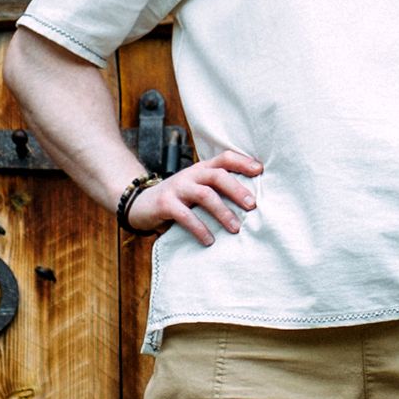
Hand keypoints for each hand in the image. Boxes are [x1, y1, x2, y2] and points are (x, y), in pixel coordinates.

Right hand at [130, 149, 262, 245]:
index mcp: (201, 169)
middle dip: (237, 190)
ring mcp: (177, 188)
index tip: (260, 170)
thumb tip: (251, 204)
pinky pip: (185, 215)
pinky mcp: (165, 204)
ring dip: (223, 212)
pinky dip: (200, 228)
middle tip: (252, 205)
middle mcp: (190, 175)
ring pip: (205, 195)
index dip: (242, 162)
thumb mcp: (195, 188)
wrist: (138, 202)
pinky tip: (209, 240)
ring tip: (236, 228)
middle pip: (217, 175)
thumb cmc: (177, 198)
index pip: (224, 158)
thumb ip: (215, 191)